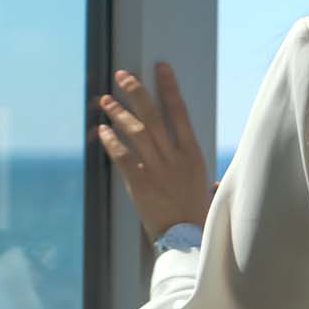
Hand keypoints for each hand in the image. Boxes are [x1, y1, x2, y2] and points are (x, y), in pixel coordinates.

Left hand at [93, 62, 215, 243]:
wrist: (189, 240)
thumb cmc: (199, 214)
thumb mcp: (206, 186)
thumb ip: (199, 171)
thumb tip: (205, 173)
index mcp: (193, 153)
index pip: (180, 112)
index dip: (169, 87)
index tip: (160, 67)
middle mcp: (176, 157)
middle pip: (154, 116)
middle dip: (137, 92)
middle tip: (122, 75)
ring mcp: (158, 170)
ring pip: (136, 133)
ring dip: (119, 113)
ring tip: (105, 99)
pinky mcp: (141, 185)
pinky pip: (124, 158)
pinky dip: (112, 142)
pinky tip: (102, 130)